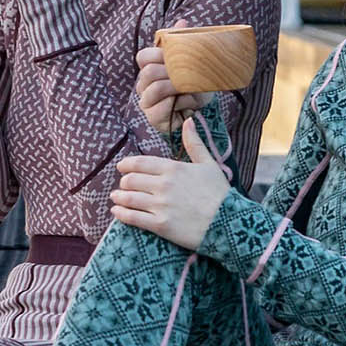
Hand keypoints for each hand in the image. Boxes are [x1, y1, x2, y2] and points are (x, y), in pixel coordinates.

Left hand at [109, 117, 231, 249]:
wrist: (229, 223)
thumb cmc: (220, 193)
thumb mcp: (209, 164)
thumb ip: (194, 143)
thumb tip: (189, 120)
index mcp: (173, 168)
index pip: (140, 163)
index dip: (127, 165)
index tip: (121, 167)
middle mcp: (163, 185)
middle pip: (131, 180)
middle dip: (124, 182)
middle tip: (123, 185)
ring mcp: (161, 205)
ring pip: (129, 198)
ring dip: (118, 197)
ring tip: (115, 198)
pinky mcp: (160, 225)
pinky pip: (133, 218)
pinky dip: (121, 214)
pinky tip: (116, 212)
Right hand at [135, 18, 214, 134]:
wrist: (203, 105)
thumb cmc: (193, 80)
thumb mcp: (190, 59)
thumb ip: (182, 41)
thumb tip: (183, 21)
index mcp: (149, 69)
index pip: (143, 57)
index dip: (159, 55)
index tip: (177, 57)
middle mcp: (143, 86)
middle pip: (148, 73)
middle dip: (171, 73)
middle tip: (188, 75)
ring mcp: (146, 103)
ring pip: (153, 90)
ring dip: (176, 88)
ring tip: (190, 89)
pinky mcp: (154, 118)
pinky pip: (161, 108)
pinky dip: (180, 103)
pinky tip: (191, 102)